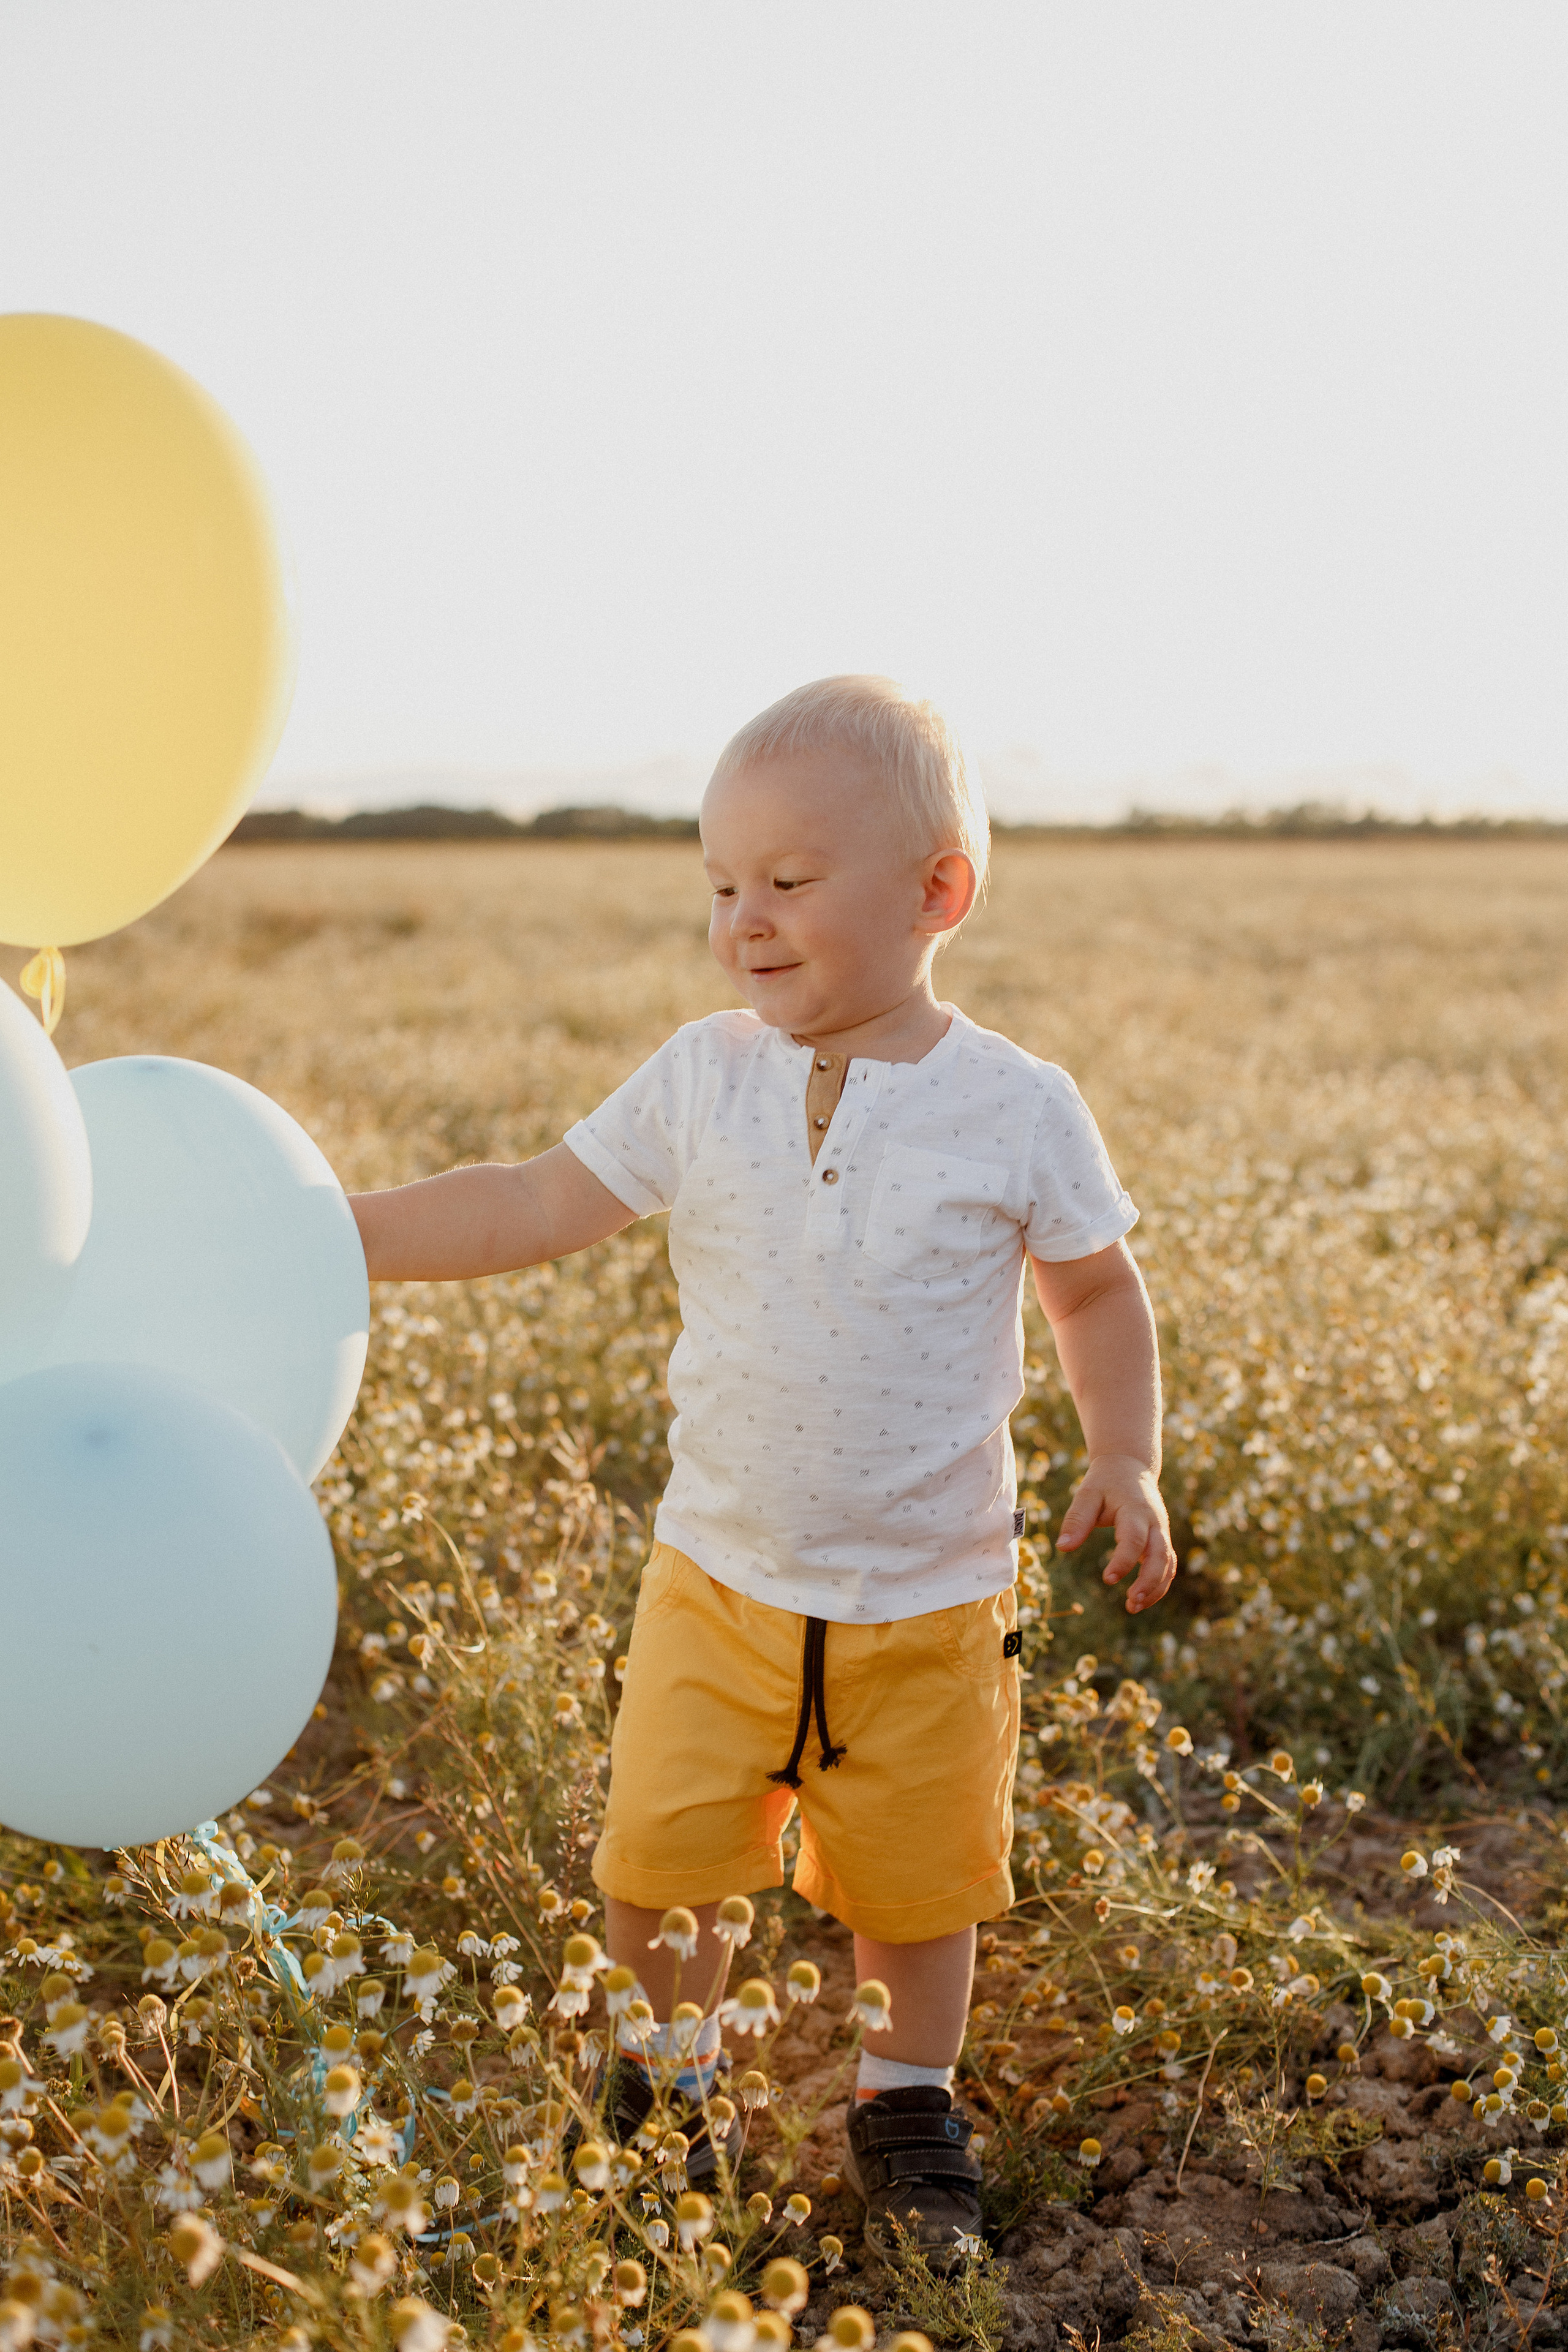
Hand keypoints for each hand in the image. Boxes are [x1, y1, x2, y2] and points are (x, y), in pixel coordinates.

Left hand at [1054, 1454, 1176, 1613]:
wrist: (1129, 1466)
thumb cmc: (1104, 1482)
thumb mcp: (1087, 1494)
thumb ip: (1077, 1519)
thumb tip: (1063, 1547)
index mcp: (1135, 1509)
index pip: (1134, 1539)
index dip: (1123, 1560)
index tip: (1108, 1579)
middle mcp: (1154, 1521)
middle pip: (1161, 1555)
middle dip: (1149, 1581)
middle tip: (1131, 1602)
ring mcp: (1161, 1531)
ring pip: (1168, 1563)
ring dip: (1156, 1587)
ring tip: (1133, 1607)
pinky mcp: (1161, 1539)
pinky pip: (1167, 1564)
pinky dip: (1159, 1583)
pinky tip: (1141, 1599)